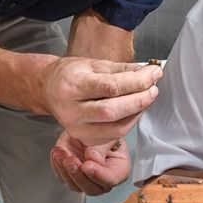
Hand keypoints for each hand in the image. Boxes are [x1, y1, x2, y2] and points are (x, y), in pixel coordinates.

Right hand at [41, 58, 160, 145]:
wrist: (48, 89)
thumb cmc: (71, 74)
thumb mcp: (94, 64)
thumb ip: (122, 69)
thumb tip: (149, 73)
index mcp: (72, 85)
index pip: (110, 87)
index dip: (137, 81)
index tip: (154, 74)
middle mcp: (71, 110)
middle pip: (112, 111)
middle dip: (139, 100)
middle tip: (153, 89)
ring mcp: (75, 127)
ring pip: (115, 128)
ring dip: (136, 113)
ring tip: (145, 98)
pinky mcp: (82, 138)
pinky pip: (112, 136)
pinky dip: (127, 123)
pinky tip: (132, 111)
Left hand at [50, 130, 130, 195]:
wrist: (89, 126)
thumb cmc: (104, 132)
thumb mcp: (107, 135)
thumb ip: (101, 147)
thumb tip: (92, 158)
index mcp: (118, 170)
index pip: (110, 179)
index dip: (98, 174)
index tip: (87, 166)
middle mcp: (102, 179)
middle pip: (91, 188)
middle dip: (78, 174)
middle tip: (70, 159)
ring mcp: (86, 180)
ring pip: (74, 185)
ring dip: (65, 170)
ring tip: (61, 153)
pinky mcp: (71, 176)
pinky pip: (62, 177)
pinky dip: (57, 165)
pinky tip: (58, 153)